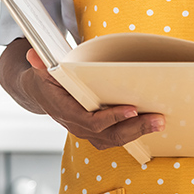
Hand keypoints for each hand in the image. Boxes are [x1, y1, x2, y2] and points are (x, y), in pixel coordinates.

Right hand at [21, 47, 164, 149]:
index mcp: (64, 111)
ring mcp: (85, 131)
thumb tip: (33, 54)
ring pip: (114, 139)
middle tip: (158, 119)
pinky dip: (133, 135)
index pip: (90, 121)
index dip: (111, 117)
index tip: (132, 109)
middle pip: (108, 135)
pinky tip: (150, 127)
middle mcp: (76, 125)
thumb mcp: (41, 69)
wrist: (38, 92)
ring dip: (138, 133)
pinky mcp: (94, 132)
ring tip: (159, 123)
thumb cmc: (45, 78)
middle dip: (135, 128)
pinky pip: (114, 138)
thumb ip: (40, 63)